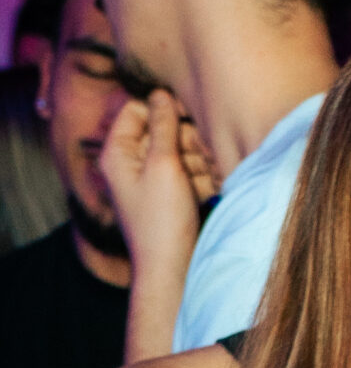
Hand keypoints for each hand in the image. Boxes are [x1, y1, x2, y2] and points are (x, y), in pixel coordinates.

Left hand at [98, 91, 207, 278]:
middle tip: (204, 154)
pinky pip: (189, 175)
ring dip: (200, 160)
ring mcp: (152, 182)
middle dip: (187, 140)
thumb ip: (162, 126)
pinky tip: (216, 187)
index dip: (163, 111)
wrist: (172, 273)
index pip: (137, 110)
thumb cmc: (162, 223)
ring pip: (179, 153)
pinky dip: (203, 178)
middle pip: (161, 131)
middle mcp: (131, 164)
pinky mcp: (171, 198)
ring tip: (214, 175)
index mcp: (117, 152)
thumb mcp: (163, 165)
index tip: (187, 120)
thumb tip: (161, 94)